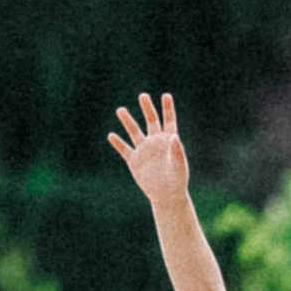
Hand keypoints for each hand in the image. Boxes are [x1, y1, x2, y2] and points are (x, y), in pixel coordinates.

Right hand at [108, 90, 191, 205]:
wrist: (166, 195)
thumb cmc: (177, 180)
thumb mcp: (178, 165)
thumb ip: (177, 151)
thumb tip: (174, 136)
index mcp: (169, 141)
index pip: (168, 121)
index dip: (167, 108)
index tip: (165, 95)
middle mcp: (156, 142)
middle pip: (151, 121)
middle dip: (147, 108)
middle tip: (143, 96)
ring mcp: (144, 150)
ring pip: (134, 132)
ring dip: (127, 121)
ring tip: (120, 109)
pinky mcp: (134, 161)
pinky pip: (124, 149)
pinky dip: (118, 143)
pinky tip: (111, 135)